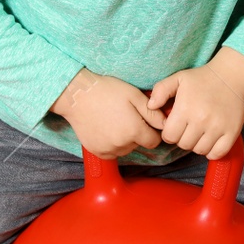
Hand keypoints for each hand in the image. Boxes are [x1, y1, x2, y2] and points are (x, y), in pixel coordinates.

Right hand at [51, 68, 166, 159]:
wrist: (77, 95)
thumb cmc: (106, 91)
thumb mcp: (134, 95)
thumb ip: (153, 113)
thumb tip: (166, 124)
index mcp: (134, 131)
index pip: (154, 141)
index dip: (152, 131)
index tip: (144, 120)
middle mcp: (122, 145)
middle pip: (139, 145)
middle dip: (137, 134)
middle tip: (126, 116)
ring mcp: (108, 150)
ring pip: (125, 150)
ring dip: (124, 140)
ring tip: (114, 121)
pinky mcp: (97, 152)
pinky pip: (112, 153)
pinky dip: (112, 144)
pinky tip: (105, 129)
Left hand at [146, 49, 243, 158]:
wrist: (232, 76)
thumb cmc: (202, 78)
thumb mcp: (178, 78)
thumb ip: (160, 90)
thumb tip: (150, 106)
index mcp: (185, 109)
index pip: (169, 137)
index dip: (169, 133)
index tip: (176, 125)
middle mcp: (201, 120)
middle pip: (184, 145)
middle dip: (182, 138)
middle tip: (188, 128)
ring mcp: (218, 128)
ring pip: (199, 151)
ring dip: (197, 144)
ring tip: (199, 132)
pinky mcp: (232, 132)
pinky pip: (217, 153)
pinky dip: (212, 151)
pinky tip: (210, 140)